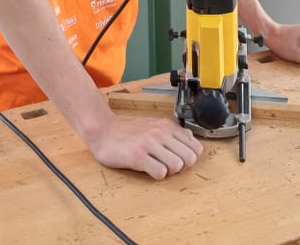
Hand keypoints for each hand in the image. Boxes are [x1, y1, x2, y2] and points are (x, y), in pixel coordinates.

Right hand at [84, 114, 202, 179]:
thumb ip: (173, 132)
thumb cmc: (127, 131)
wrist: (103, 131)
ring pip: (177, 166)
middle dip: (182, 166)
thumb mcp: (154, 124)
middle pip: (189, 158)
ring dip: (169, 171)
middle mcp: (160, 132)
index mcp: (166, 125)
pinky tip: (148, 169)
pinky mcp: (138, 156)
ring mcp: (149, 144)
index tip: (178, 158)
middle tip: (168, 165)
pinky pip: (160, 173)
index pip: (196, 147)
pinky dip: (157, 175)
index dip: (189, 156)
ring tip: (157, 166)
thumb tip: (191, 138)